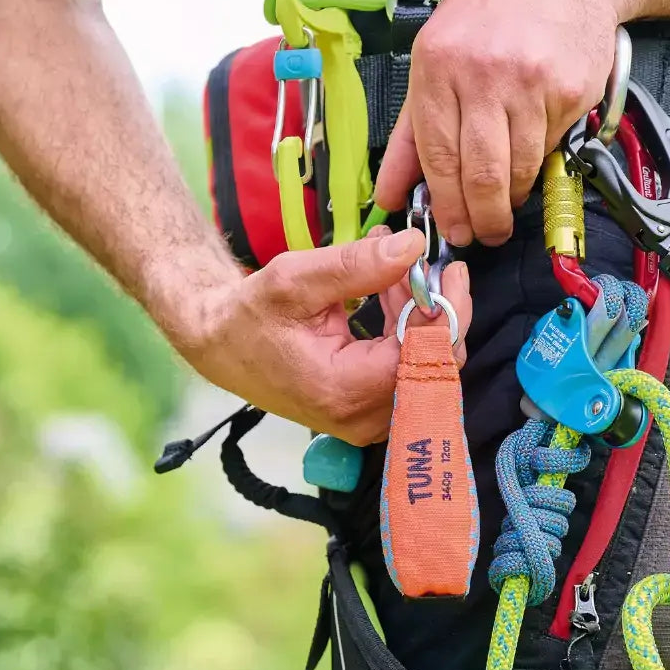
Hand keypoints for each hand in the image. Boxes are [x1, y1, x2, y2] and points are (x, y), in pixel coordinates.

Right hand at [176, 227, 472, 444]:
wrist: (222, 345)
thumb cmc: (250, 315)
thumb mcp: (294, 279)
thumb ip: (356, 266)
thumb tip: (412, 247)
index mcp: (344, 391)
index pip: (424, 358)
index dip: (444, 313)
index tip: (448, 271)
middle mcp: (362, 418)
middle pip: (436, 368)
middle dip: (437, 311)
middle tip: (428, 266)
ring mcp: (369, 422)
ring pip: (428, 368)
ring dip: (421, 317)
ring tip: (395, 274)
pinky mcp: (371, 414)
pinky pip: (412, 372)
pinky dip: (408, 331)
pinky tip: (390, 297)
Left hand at [374, 0, 620, 246]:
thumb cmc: (495, 8)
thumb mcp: (438, 53)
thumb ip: (412, 128)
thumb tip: (390, 191)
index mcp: (438, 64)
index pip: (437, 155)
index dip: (445, 204)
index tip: (452, 229)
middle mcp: (482, 73)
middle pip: (481, 173)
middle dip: (482, 216)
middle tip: (485, 234)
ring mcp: (530, 83)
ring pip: (519, 168)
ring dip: (512, 197)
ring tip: (508, 204)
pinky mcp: (569, 91)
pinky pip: (551, 146)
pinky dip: (541, 160)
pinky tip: (534, 150)